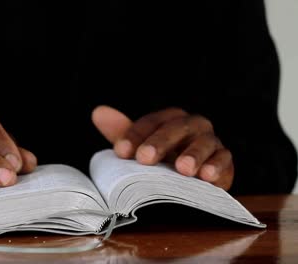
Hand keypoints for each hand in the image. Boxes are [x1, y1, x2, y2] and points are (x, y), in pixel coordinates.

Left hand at [92, 106, 232, 189]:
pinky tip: (206, 177)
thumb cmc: (162, 161)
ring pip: (204, 142)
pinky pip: (224, 160)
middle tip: (144, 159)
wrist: (189, 182)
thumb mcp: (140, 147)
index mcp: (170, 119)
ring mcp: (210, 142)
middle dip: (160, 142)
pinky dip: (217, 166)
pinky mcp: (224, 161)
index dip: (135, 134)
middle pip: (177, 127)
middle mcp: (192, 126)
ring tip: (182, 169)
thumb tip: (98, 112)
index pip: (151, 121)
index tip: (120, 151)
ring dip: (193, 154)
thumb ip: (122, 132)